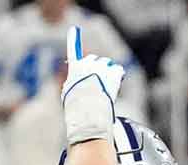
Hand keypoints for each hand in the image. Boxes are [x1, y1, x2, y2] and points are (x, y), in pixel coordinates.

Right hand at [61, 24, 124, 145]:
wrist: (90, 112)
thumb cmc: (78, 107)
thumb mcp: (68, 94)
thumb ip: (72, 83)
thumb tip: (73, 80)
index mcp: (75, 68)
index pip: (73, 51)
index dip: (73, 39)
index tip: (74, 29)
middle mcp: (88, 64)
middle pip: (96, 60)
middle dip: (99, 68)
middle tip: (100, 81)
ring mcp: (102, 68)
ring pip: (108, 65)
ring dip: (109, 73)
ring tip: (107, 87)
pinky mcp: (114, 74)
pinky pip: (119, 70)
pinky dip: (119, 76)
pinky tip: (116, 84)